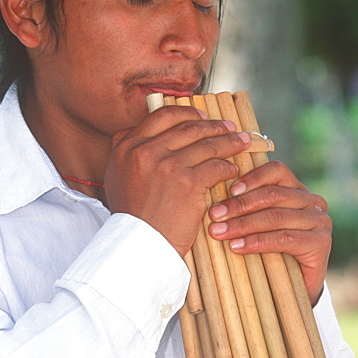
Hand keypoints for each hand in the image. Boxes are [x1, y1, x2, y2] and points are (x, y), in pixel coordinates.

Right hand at [104, 106, 253, 256]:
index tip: (202, 117)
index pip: (163, 116)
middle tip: (228, 128)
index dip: (187, 113)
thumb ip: (130, 152)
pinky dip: (228, 167)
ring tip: (240, 142)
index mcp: (127, 146)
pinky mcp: (189, 183)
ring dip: (228, 142)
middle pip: (188, 128)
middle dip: (213, 125)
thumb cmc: (132, 216)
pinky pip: (216, 167)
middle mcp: (146, 151)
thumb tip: (146, 135)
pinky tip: (233, 170)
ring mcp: (168, 166)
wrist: (140, 244)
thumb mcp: (117, 177)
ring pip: (207, 145)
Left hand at [207, 160, 331, 304]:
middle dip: (239, 205)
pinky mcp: (321, 243)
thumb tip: (215, 199)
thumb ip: (248, 208)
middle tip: (214, 215)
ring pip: (275, 217)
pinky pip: (284, 238)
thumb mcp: (259, 225)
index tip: (228, 189)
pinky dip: (257, 242)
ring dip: (243, 224)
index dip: (252, 178)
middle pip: (273, 195)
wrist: (294, 290)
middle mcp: (313, 202)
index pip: (277, 171)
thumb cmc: (271, 253)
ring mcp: (320, 222)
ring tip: (219, 232)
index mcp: (298, 190)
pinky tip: (237, 247)